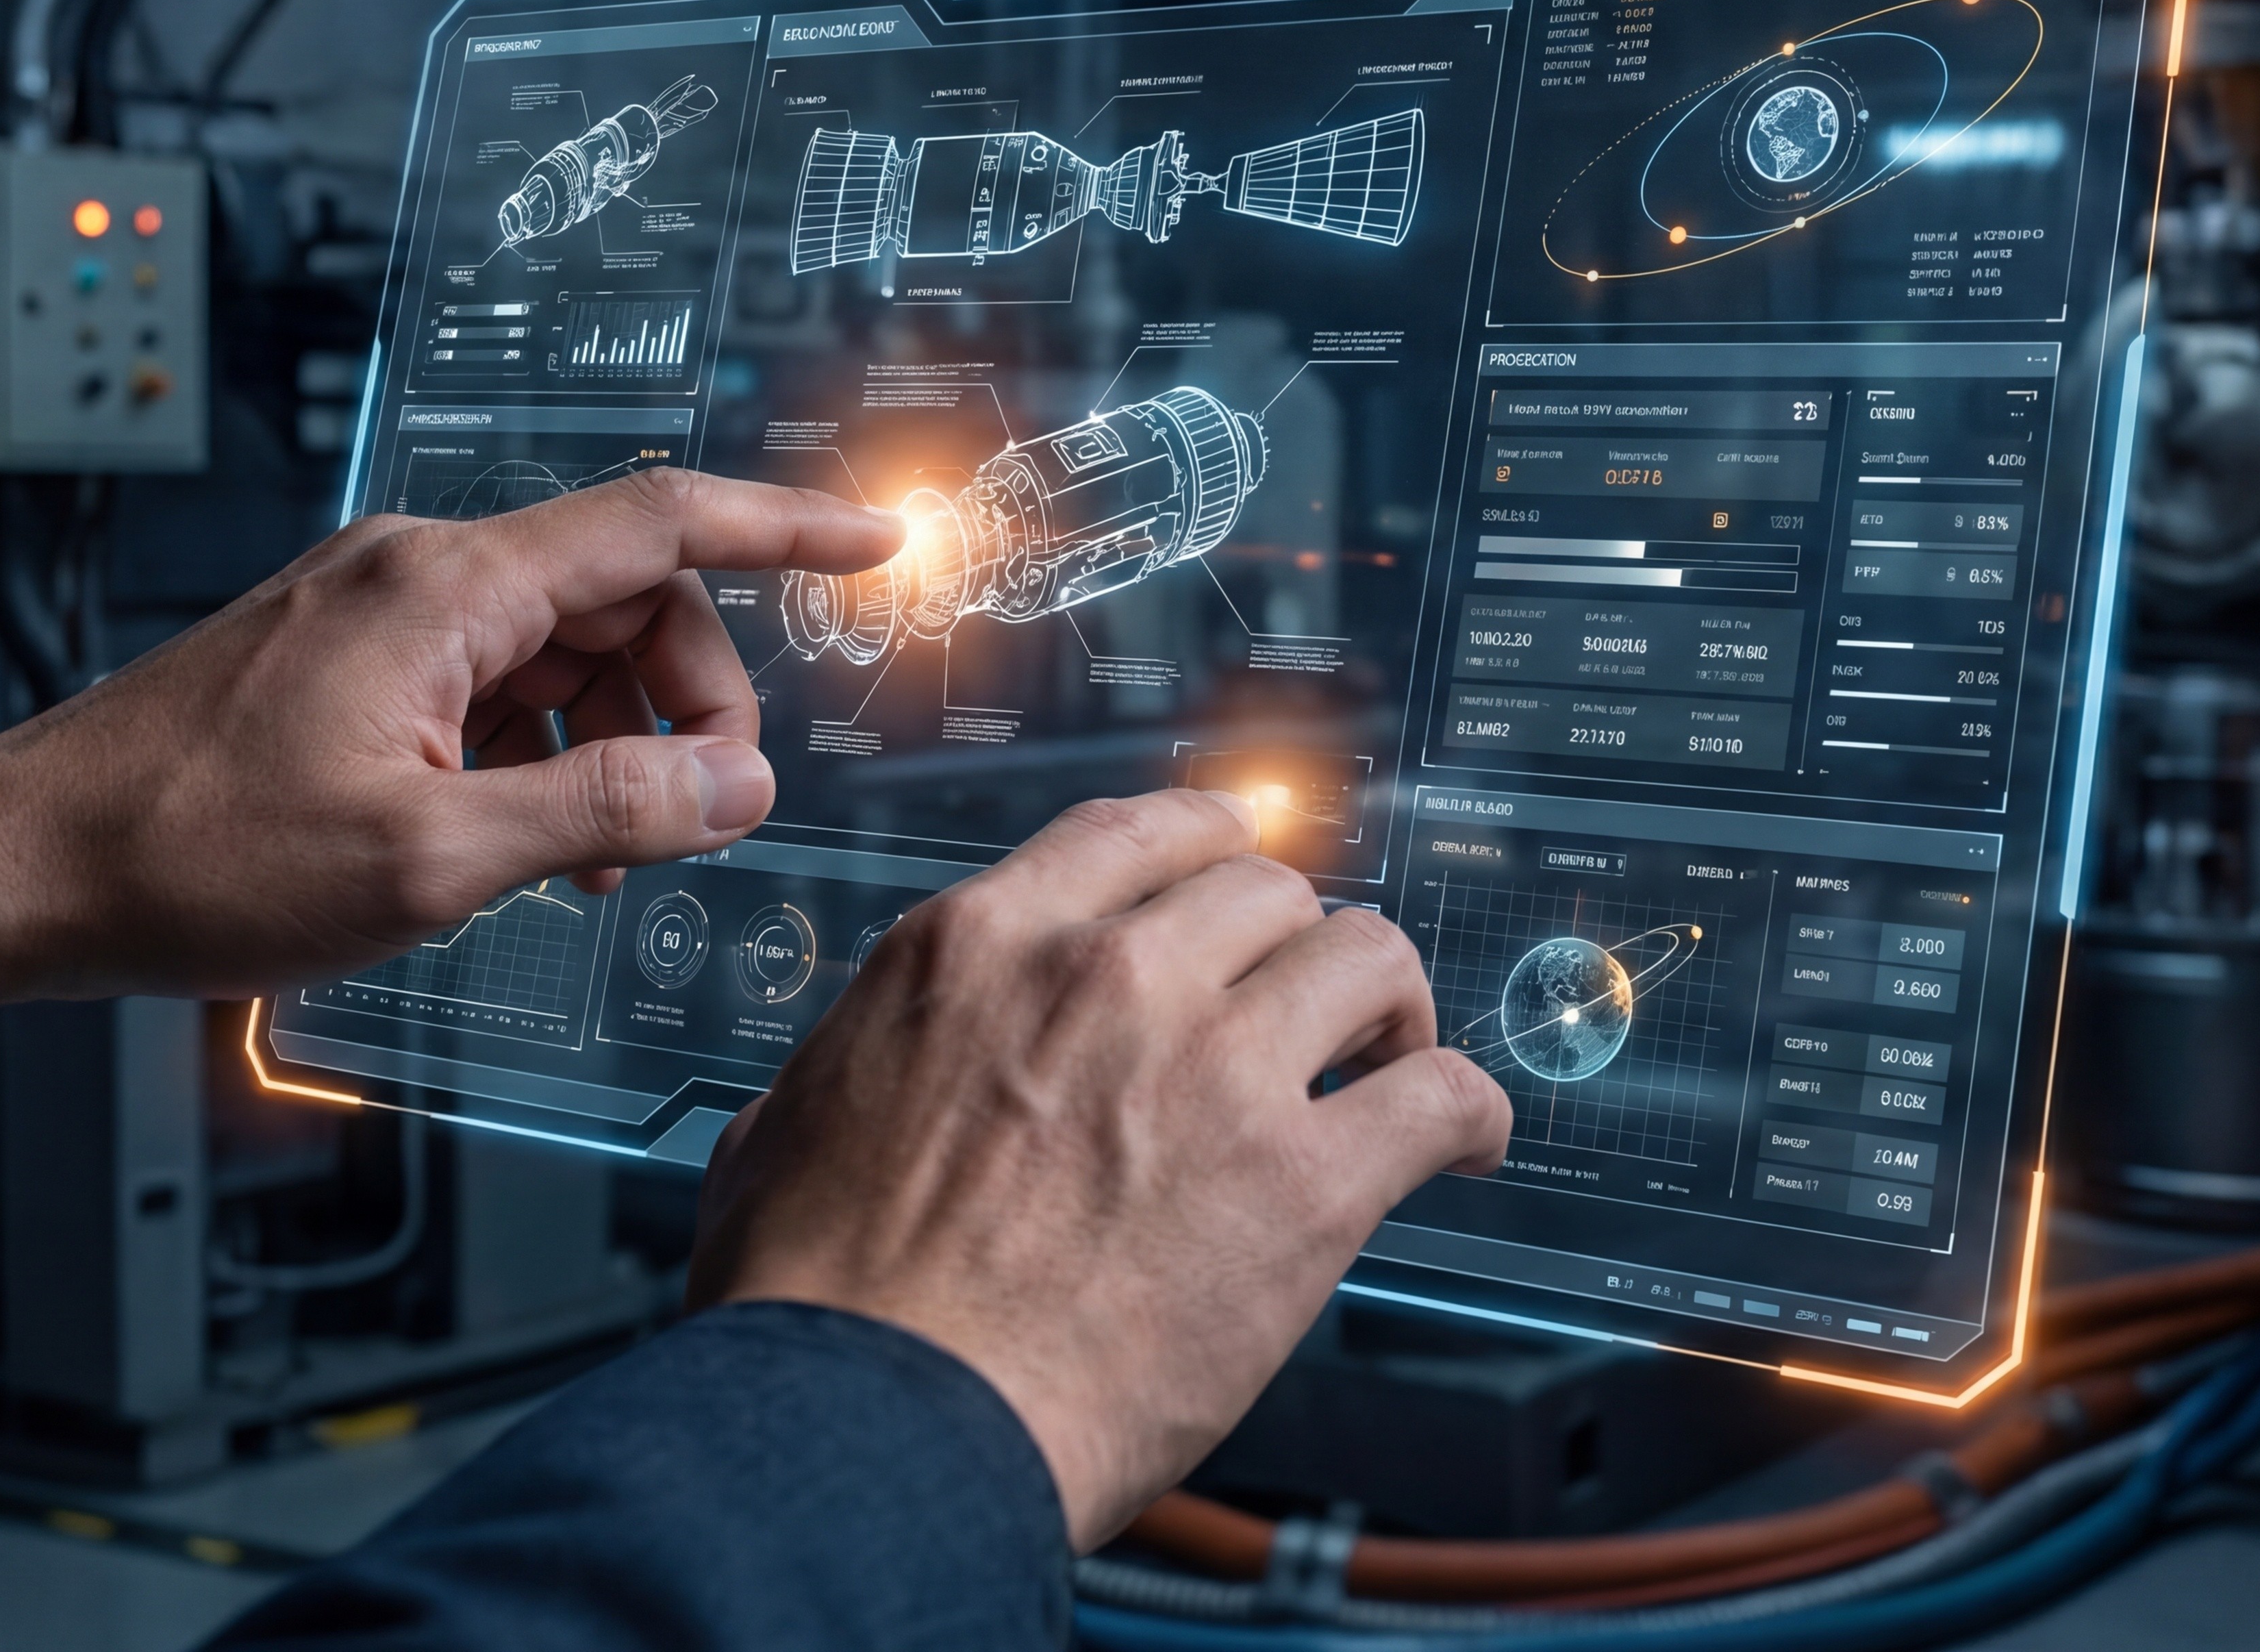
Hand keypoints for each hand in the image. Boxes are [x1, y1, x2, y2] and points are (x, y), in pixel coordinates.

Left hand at [0, 468, 899, 1014]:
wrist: (23, 868)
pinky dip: (536, 746)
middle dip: (687, 700)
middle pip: (621, 596)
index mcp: (445, 587)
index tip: (874, 539)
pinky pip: (488, 675)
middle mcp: (414, 568)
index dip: (786, 527)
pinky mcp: (343, 654)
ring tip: (591, 856)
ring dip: (609, 738)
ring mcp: (373, 607)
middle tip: (695, 817)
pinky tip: (520, 837)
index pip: (661, 521)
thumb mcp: (429, 862)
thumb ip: (602, 813)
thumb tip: (733, 787)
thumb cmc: (193, 860)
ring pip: (558, 644)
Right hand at [685, 790, 1515, 1547]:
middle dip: (1292, 947)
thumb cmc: (817, 1310)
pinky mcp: (1301, 1180)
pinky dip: (1469, 1112)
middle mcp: (1105, 978)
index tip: (1241, 876)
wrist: (873, 1427)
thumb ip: (852, 1068)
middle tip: (1302, 1013)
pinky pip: (1441, 1094)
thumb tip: (845, 1085)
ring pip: (1366, 957)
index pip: (1140, 833)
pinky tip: (1465, 1142)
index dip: (1213, 851)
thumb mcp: (790, 1128)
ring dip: (1386, 1009)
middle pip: (1267, 890)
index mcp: (978, 950)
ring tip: (1387, 1064)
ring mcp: (1213, 1068)